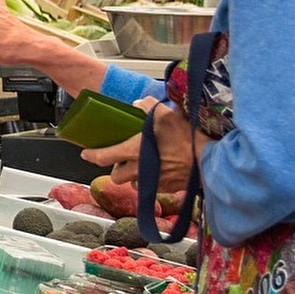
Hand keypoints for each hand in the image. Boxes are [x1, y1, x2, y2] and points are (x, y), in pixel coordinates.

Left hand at [82, 97, 197, 189]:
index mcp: (134, 151)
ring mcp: (153, 182)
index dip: (92, 156)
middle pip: (116, 177)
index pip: (104, 157)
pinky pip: (152, 187)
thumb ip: (148, 107)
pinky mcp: (166, 189)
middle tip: (122, 160)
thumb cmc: (186, 138)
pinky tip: (160, 169)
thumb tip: (138, 104)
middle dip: (116, 169)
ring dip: (134, 176)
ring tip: (142, 164)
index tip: (86, 154)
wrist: (208, 161)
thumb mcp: (166, 115)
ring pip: (134, 183)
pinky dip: (151, 180)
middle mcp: (139, 170)